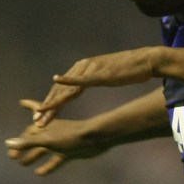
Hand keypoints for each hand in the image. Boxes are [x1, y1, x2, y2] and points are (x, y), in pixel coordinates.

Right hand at [5, 102, 108, 174]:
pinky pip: (56, 160)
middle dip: (23, 147)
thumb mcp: (48, 140)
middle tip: (12, 157)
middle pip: (34, 140)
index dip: (21, 132)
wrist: (97, 139)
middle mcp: (53, 133)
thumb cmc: (72, 136)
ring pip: (44, 150)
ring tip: (23, 164)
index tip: (15, 124)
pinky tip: (40, 173)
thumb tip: (8, 143)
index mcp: (46, 127)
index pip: (29, 129)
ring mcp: (62, 143)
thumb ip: (28, 142)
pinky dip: (48, 166)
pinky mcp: (71, 152)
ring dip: (33, 156)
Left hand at [32, 48, 158, 125]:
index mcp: (83, 70)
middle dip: (47, 108)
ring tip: (42, 115)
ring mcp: (90, 69)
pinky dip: (67, 83)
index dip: (51, 104)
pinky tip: (56, 82)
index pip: (63, 90)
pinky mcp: (100, 73)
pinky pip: (81, 80)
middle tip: (36, 122)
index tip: (42, 117)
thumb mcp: (108, 76)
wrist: (146, 61)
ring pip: (67, 90)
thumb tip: (88, 85)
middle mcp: (82, 68)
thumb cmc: (130, 70)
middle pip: (60, 91)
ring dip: (53, 104)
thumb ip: (95, 79)